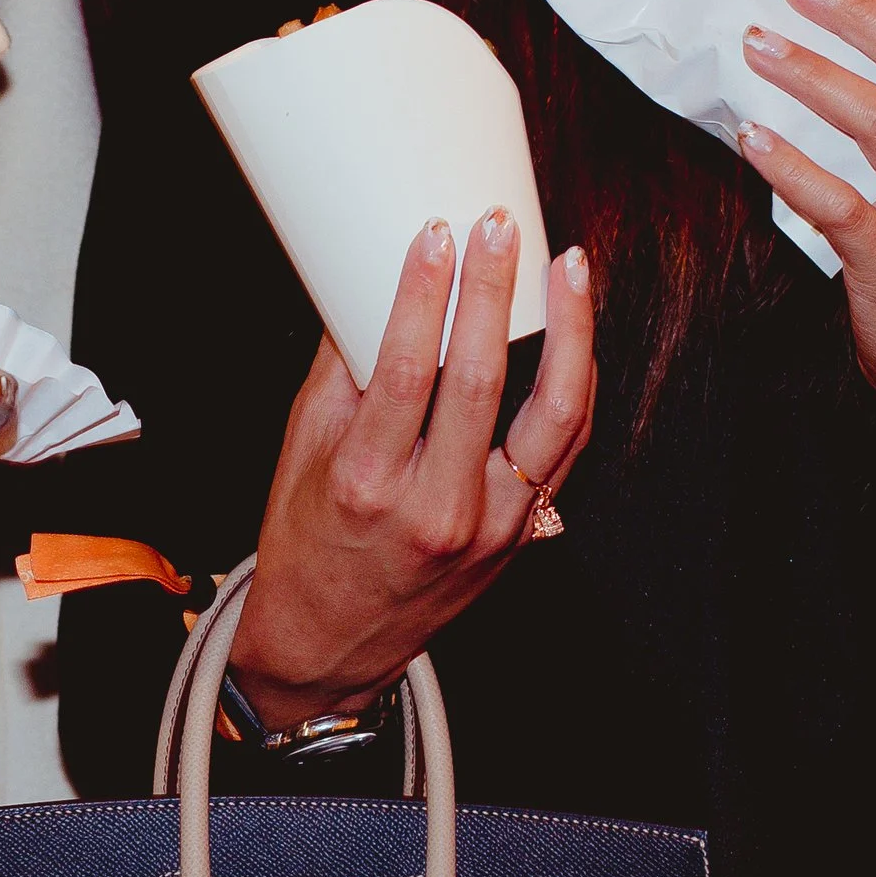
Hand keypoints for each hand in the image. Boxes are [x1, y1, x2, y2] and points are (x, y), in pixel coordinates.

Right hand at [232, 211, 596, 728]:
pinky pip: (565, 449)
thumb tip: (368, 290)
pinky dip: (575, 383)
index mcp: (365, 488)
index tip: (435, 238)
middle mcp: (432, 511)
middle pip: (478, 382)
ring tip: (568, 268)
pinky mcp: (520, 534)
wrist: (331, 647)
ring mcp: (488, 527)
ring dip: (568, 330)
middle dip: (492, 292)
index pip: (405, 374)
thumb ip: (339, 378)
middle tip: (498, 229)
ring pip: (550, 415)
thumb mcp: (300, 462)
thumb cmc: (310, 552)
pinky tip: (576, 334)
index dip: (425, 296)